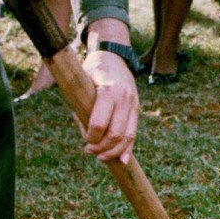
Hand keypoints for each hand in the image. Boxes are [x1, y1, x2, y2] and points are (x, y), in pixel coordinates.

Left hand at [81, 46, 138, 164]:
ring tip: (100, 156)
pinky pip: (134, 133)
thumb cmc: (91, 72)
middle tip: (89, 151)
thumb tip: (87, 135)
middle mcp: (124, 97)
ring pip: (128, 136)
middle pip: (116, 133)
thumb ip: (82, 108)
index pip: (100, 122)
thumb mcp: (82, 83)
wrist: (113, 57)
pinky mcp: (137, 109)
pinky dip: (128, 149)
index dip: (91, 137)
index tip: (84, 140)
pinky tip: (122, 161)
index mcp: (109, 90)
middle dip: (102, 147)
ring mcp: (133, 104)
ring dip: (113, 151)